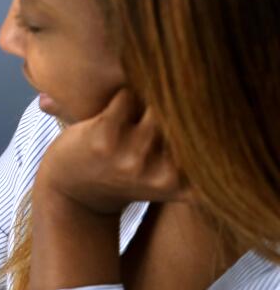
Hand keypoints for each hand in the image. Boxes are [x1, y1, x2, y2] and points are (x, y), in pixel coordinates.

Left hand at [27, 89, 188, 289]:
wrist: (70, 193)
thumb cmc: (124, 177)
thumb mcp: (163, 175)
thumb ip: (188, 150)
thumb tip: (218, 109)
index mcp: (180, 184)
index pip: (208, 139)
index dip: (201, 121)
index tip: (188, 119)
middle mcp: (159, 173)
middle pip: (184, 118)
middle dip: (173, 107)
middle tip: (154, 112)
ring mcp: (130, 155)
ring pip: (156, 104)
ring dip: (147, 100)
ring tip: (137, 110)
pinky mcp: (103, 135)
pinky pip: (126, 96)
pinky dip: (122, 97)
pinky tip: (116, 109)